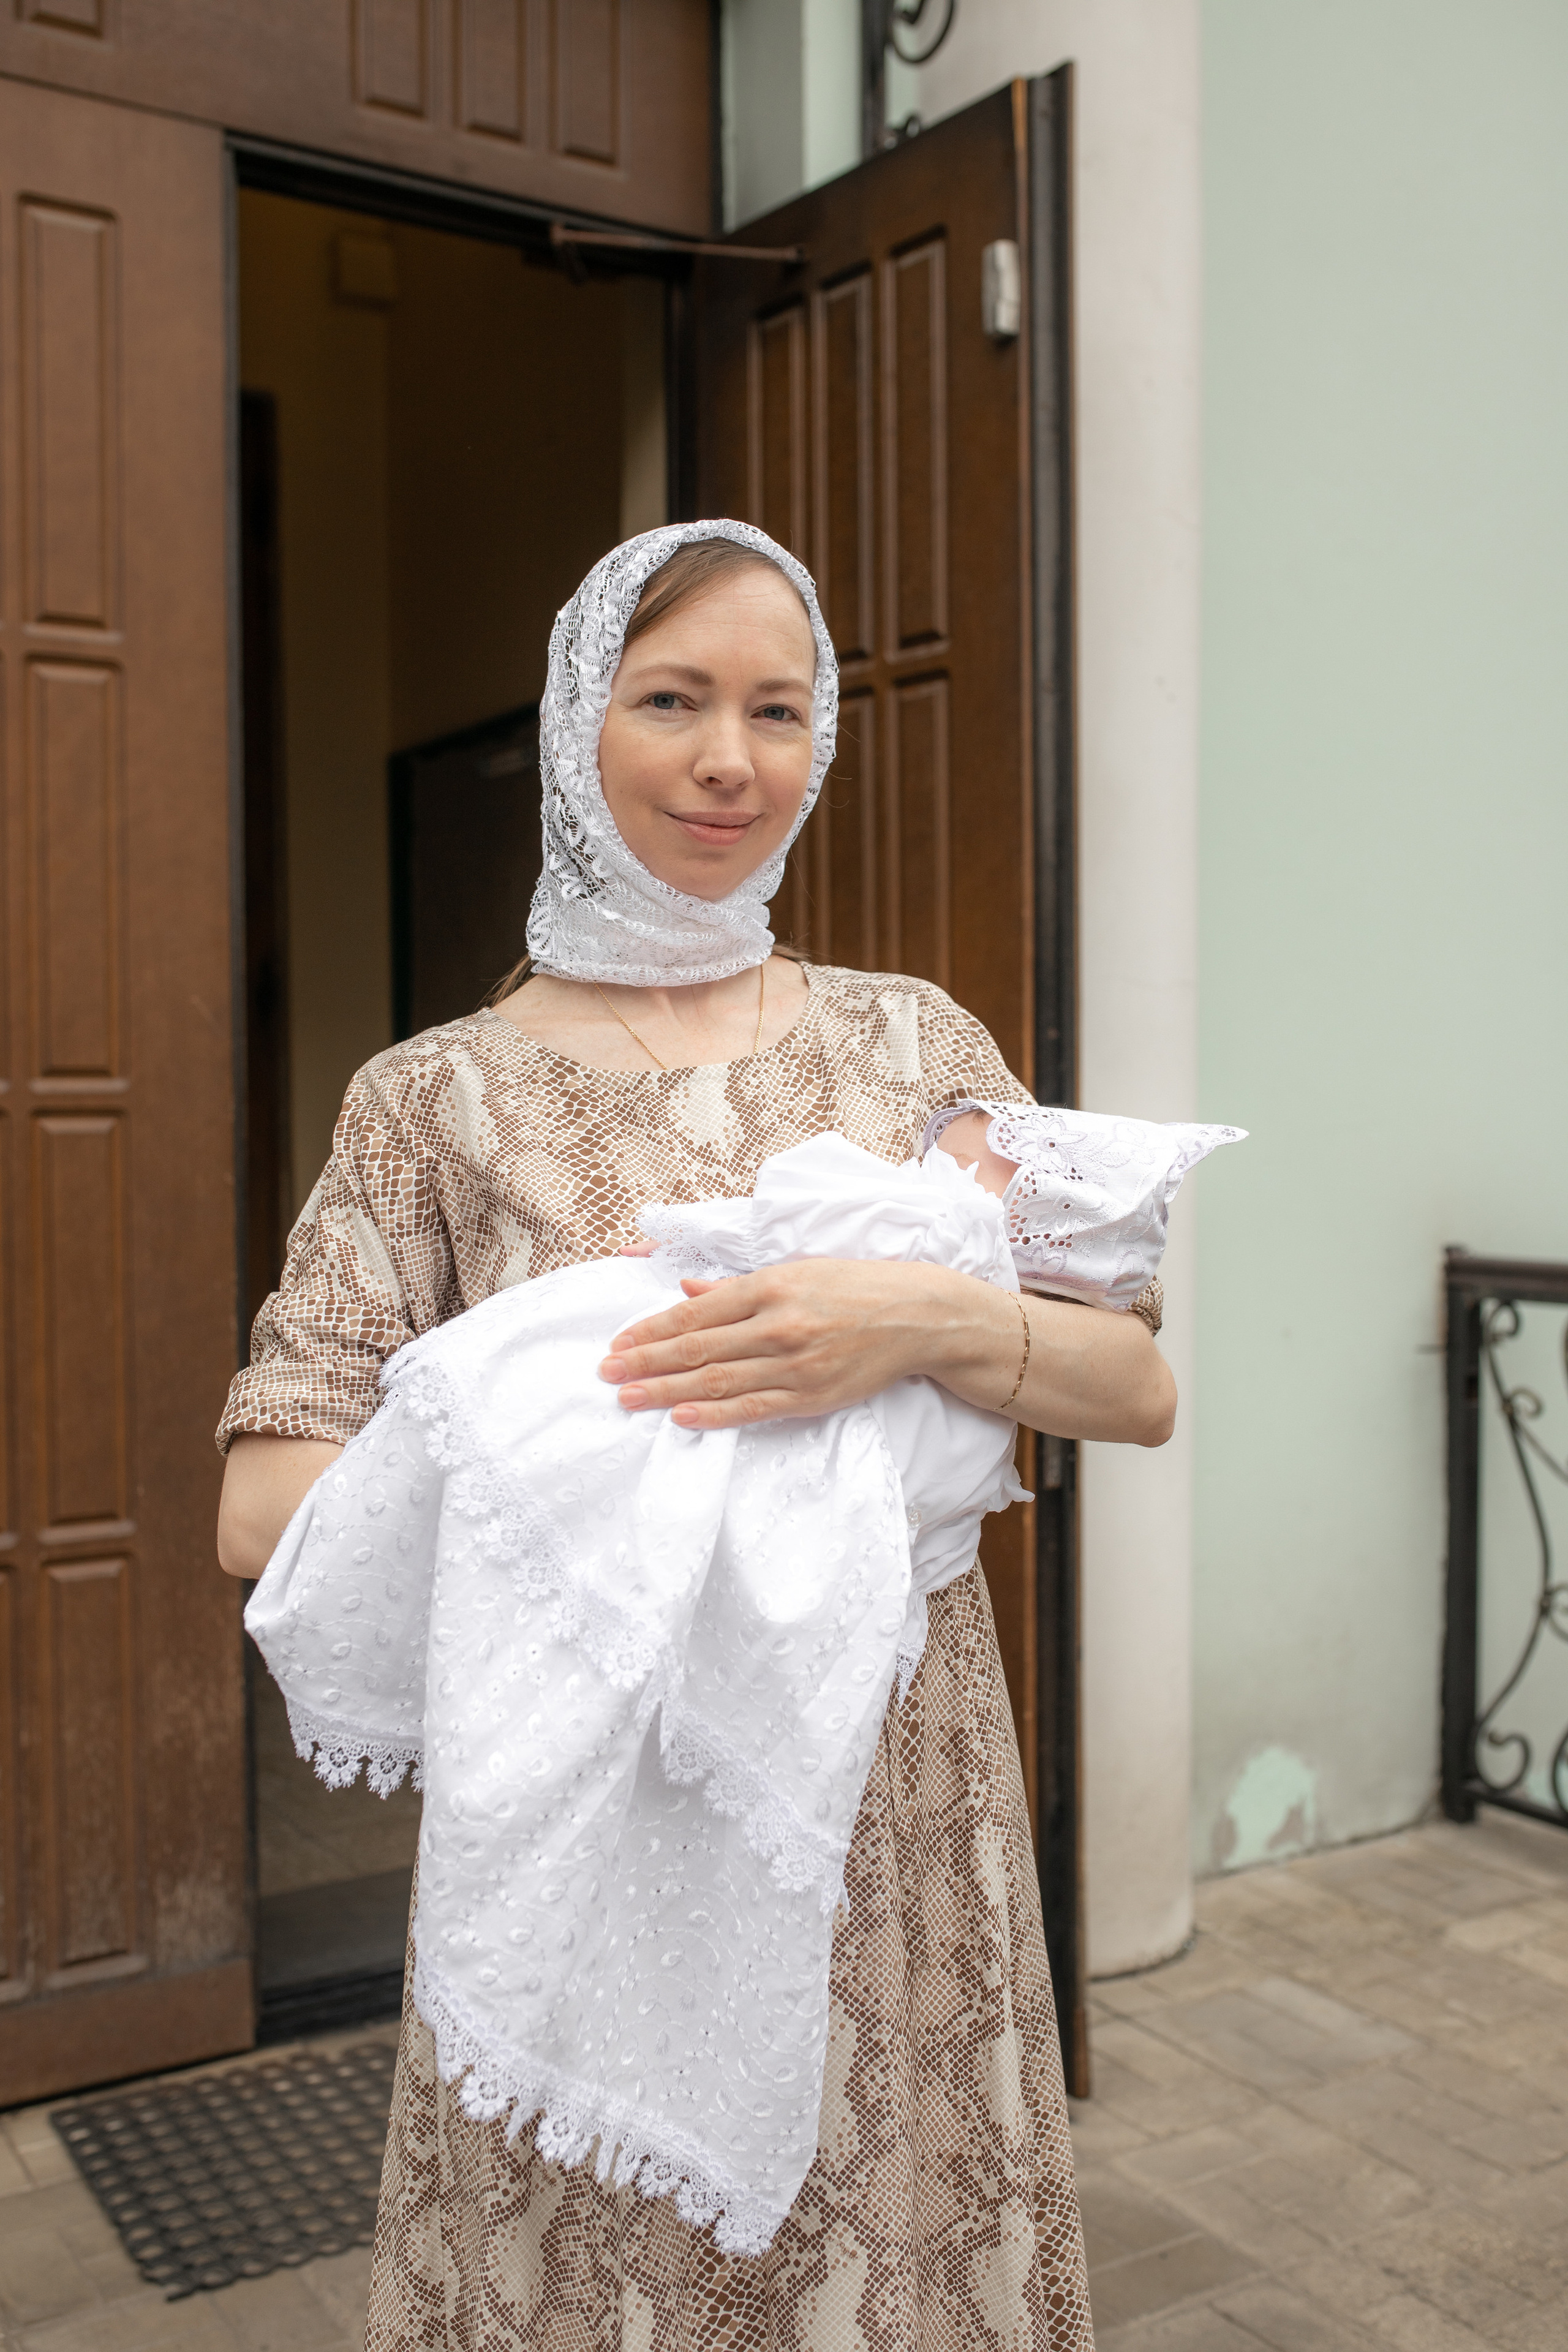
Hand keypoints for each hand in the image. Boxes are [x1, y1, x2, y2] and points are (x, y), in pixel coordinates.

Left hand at [599, 1259, 979, 1430]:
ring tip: (628, 1397)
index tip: (618, 1341)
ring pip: (718, 1379)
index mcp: (771, 1285)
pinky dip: (715, 1414)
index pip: (696, 1312)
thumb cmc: (856, 1288)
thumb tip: (686, 1289)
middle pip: (698, 1347)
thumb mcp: (797, 1272)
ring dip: (667, 1390)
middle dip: (646, 1361)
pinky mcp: (812, 1396)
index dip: (652, 1329)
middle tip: (606, 1372)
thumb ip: (739, 1286)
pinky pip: (754, 1409)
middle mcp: (779, 1323)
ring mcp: (795, 1363)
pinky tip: (681, 1417)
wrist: (920, 1316)